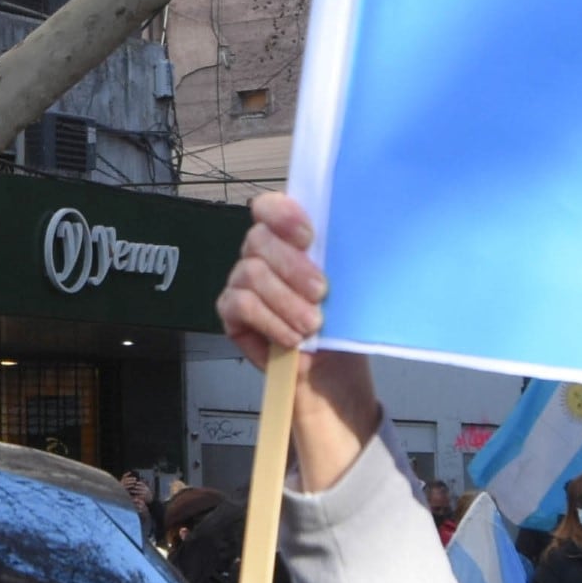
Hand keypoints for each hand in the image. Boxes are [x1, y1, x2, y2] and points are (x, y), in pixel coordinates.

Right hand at [218, 192, 382, 491]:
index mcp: (289, 239)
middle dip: (292, 266)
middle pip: (259, 240)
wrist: (334, 374)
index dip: (282, 214)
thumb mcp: (349, 288)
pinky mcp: (232, 313)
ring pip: (251, 273)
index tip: (309, 236)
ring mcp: (243, 282)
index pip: (269, 208)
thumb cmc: (342, 326)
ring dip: (285, 300)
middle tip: (321, 293)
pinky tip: (291, 338)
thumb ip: (338, 260)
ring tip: (312, 325)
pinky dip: (269, 321)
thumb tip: (347, 239)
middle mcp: (261, 255)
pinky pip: (240, 305)